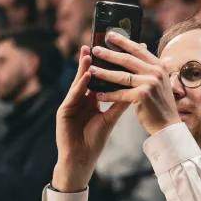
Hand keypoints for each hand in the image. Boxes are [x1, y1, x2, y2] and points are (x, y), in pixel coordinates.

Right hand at [53, 46, 131, 191]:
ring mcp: (70, 103)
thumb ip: (120, 103)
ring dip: (84, 68)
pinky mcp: (64, 111)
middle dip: (93, 59)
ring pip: (79, 82)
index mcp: (90, 99)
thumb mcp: (110, 118)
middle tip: (99, 42)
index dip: (108, 65)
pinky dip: (80, 86)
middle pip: (87, 75)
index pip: (99, 77)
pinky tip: (86, 76)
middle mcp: (79, 98)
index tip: (118, 51)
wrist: (81, 159)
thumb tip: (136, 88)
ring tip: (90, 53)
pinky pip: (73, 96)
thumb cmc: (94, 141)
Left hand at [89, 37, 180, 135]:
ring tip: (90, 70)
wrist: (168, 124)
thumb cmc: (160, 103)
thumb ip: (148, 68)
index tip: (110, 35)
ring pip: (121, 76)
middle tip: (95, 50)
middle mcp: (156, 72)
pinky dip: (108, 94)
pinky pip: (120, 93)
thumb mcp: (158, 81)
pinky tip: (98, 94)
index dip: (123, 41)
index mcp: (159, 65)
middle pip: (127, 60)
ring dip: (103, 73)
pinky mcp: (142, 96)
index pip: (138, 49)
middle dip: (109, 54)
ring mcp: (149, 83)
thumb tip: (133, 52)